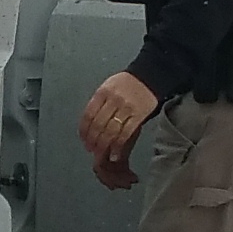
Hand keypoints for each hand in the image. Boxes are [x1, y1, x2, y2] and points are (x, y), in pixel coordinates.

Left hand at [79, 69, 157, 190]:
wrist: (149, 77)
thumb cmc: (126, 84)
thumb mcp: (108, 87)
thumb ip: (98, 103)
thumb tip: (88, 125)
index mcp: (103, 92)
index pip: (88, 114)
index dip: (84, 130)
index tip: (83, 139)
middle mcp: (113, 100)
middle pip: (98, 125)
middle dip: (93, 140)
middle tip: (91, 149)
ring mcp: (126, 108)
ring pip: (111, 131)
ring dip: (103, 145)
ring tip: (101, 153)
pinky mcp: (138, 116)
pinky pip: (125, 134)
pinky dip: (118, 146)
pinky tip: (115, 154)